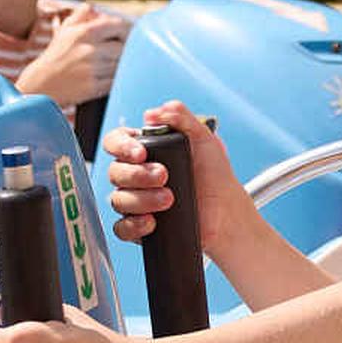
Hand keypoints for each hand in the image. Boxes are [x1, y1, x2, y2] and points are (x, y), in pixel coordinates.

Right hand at [16, 7, 127, 104]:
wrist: (39, 86)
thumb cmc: (55, 57)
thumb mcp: (64, 31)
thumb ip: (80, 15)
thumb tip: (94, 7)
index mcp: (84, 32)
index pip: (119, 25)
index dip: (128, 31)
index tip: (128, 36)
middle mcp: (89, 49)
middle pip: (124, 47)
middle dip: (124, 51)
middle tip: (120, 54)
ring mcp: (91, 69)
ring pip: (122, 65)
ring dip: (121, 66)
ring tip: (111, 67)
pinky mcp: (93, 88)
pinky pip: (116, 81)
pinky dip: (116, 80)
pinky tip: (108, 79)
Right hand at [106, 102, 244, 250]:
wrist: (226, 209)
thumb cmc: (213, 173)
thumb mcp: (202, 137)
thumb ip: (181, 117)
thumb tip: (154, 113)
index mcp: (144, 150)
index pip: (115, 142)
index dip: (121, 146)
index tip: (141, 152)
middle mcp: (135, 175)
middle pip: (115, 172)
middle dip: (138, 174)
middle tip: (164, 176)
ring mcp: (135, 202)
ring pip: (118, 200)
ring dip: (141, 199)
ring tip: (169, 199)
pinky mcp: (140, 227)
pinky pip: (122, 228)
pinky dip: (134, 225)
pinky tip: (152, 222)